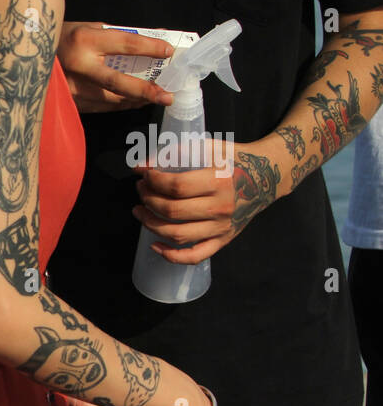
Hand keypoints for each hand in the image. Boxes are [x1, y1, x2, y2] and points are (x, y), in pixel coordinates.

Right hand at [57, 22, 176, 112]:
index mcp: (84, 41)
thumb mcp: (87, 28)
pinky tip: (132, 101)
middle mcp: (78, 67)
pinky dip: (119, 105)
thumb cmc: (61, 38)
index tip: (168, 51)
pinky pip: (100, 107)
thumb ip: (117, 36)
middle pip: (118, 82)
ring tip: (153, 98)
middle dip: (146, 90)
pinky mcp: (69, 102)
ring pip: (111, 100)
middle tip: (166, 96)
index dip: (150, 48)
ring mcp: (72, 89)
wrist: (28, 57)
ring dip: (135, 100)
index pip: (125, 45)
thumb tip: (152, 38)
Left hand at [131, 139, 263, 263]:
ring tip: (140, 211)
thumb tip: (141, 166)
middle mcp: (221, 208)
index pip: (176, 187)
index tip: (145, 175)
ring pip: (178, 235)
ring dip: (151, 224)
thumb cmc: (233, 161)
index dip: (153, 181)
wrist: (266, 178)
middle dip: (148, 200)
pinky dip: (172, 256)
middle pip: (173, 211)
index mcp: (219, 182)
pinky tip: (155, 246)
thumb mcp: (208, 148)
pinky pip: (195, 256)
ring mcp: (221, 227)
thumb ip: (174, 154)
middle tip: (141, 190)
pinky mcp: (223, 240)